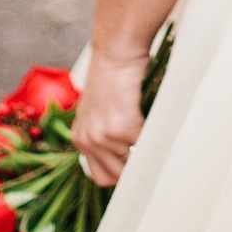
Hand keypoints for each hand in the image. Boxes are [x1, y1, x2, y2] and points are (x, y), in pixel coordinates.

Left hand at [71, 48, 147, 185]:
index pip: (99, 175)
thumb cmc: (112, 76)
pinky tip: (152, 118)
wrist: (115, 54)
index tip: (132, 170)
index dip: (119, 173)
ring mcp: (103, 136)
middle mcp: (87, 141)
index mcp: (80, 138)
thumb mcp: (98, 110)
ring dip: (141, 150)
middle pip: (112, 178)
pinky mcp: (122, 128)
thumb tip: (125, 157)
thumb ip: (103, 134)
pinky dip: (152, 135)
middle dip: (131, 170)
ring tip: (147, 131)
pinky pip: (144, 144)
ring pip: (131, 163)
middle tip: (144, 156)